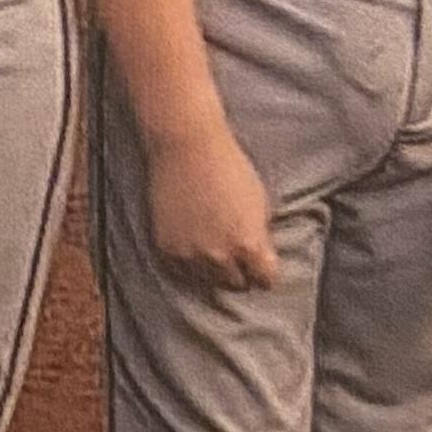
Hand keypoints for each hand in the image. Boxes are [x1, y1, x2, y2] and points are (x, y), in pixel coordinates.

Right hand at [142, 120, 278, 292]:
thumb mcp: (260, 203)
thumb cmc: (230, 167)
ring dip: (213, 270)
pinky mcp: (167, 248)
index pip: (265, 279)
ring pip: (208, 281)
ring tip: (213, 252)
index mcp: (249, 245)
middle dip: (240, 273)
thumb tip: (259, 255)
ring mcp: (191, 254)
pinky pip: (182, 270)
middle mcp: (220, 256)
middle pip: (237, 284)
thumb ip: (259, 235)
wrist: (187, 147)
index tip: (262, 268)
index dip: (265, 273)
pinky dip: (188, 262)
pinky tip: (193, 246)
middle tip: (237, 259)